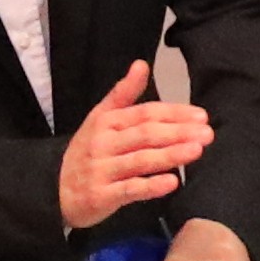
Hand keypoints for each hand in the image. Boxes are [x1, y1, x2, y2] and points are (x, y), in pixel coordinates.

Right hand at [58, 60, 213, 233]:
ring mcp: (102, 170)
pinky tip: (172, 182)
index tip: (201, 116)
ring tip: (196, 150)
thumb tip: (141, 64)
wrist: (52, 188)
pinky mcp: (101, 196)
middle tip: (207, 133)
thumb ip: (123, 93)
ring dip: (170, 155)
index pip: (145, 113)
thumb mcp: (99, 118)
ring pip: (140, 160)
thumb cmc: (86, 151)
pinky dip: (151, 186)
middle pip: (145, 134)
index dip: (173, 113)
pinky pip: (129, 190)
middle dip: (178, 132)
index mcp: (107, 121)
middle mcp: (104, 143)